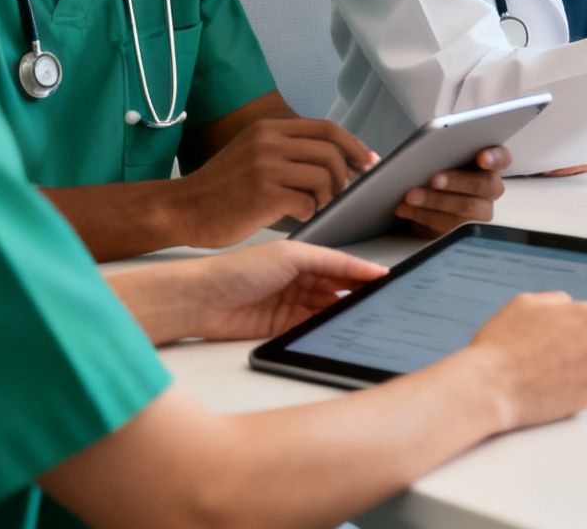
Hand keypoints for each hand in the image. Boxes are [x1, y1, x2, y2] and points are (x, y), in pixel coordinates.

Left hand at [162, 241, 386, 342]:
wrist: (200, 299)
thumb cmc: (238, 269)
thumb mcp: (291, 255)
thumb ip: (330, 262)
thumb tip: (364, 268)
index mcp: (302, 258)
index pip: (341, 266)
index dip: (363, 272)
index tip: (387, 280)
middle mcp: (297, 281)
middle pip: (336, 290)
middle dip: (356, 295)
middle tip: (379, 302)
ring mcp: (289, 305)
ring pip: (325, 311)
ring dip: (341, 314)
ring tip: (362, 317)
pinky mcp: (280, 328)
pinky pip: (309, 329)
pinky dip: (323, 330)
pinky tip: (336, 331)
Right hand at [175, 119, 378, 247]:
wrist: (182, 209)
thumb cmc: (221, 189)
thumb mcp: (252, 153)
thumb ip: (287, 151)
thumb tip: (337, 160)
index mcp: (269, 128)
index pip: (326, 128)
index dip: (354, 145)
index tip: (368, 161)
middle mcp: (269, 142)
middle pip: (331, 152)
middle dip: (347, 175)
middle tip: (345, 193)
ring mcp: (266, 166)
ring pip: (325, 177)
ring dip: (329, 197)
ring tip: (317, 207)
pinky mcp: (264, 194)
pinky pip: (308, 202)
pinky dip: (311, 212)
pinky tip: (299, 216)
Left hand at [394, 146, 510, 235]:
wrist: (423, 202)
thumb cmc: (429, 173)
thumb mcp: (423, 158)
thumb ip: (406, 155)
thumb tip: (371, 159)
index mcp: (488, 164)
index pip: (502, 157)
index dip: (494, 157)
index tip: (481, 158)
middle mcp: (490, 189)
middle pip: (484, 186)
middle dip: (458, 182)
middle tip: (434, 178)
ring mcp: (480, 212)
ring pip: (467, 210)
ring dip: (437, 202)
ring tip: (410, 197)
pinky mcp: (463, 232)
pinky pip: (449, 228)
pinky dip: (426, 218)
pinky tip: (407, 211)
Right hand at [465, 292, 586, 429]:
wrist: (489, 386)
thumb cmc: (502, 346)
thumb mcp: (524, 304)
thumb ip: (555, 301)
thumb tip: (566, 305)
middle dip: (585, 349)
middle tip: (554, 352)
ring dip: (576, 371)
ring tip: (543, 370)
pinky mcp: (583, 402)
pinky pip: (582, 393)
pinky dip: (568, 391)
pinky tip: (544, 386)